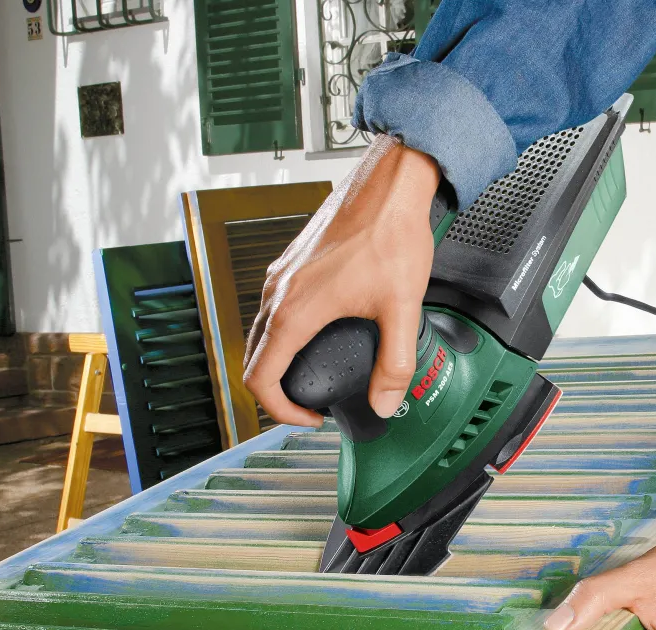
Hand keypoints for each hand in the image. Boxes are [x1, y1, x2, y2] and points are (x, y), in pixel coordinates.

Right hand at [244, 136, 440, 425]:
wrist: (389, 186)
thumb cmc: (390, 232)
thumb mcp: (401, 308)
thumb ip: (395, 363)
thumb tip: (386, 402)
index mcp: (295, 310)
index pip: (260, 378)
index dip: (280, 410)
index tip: (309, 417)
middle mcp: (279, 291)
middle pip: (254, 358)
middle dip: (277, 390)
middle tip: (310, 403)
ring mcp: (282, 274)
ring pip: (262, 331)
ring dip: (279, 360)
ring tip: (312, 373)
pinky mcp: (293, 262)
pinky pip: (275, 307)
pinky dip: (285, 332)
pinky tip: (319, 332)